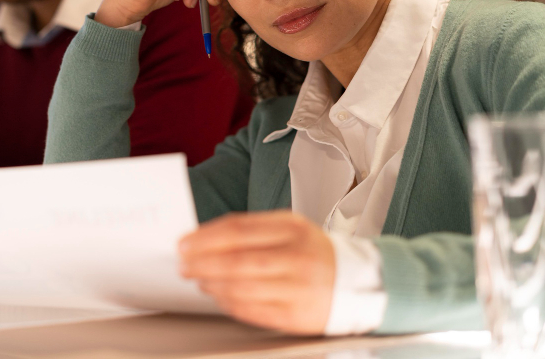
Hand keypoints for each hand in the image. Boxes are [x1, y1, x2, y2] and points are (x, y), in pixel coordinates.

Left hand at [179, 211, 334, 334]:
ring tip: (199, 280)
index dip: (205, 237)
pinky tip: (219, 296)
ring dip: (213, 283)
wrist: (360, 281)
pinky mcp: (297, 315)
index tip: (185, 242)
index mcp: (292, 229)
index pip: (238, 230)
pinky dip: (230, 303)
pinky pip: (254, 310)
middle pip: (237, 259)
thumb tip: (207, 237)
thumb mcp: (291, 228)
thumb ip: (253, 230)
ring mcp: (298, 287)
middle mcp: (296, 256)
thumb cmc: (315, 253)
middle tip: (183, 263)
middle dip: (202, 262)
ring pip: (243, 286)